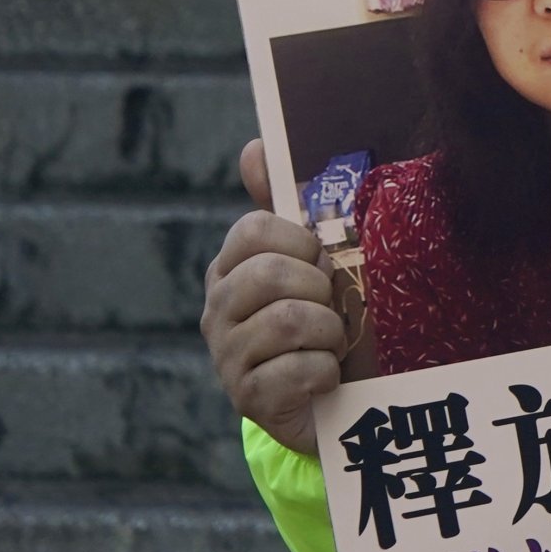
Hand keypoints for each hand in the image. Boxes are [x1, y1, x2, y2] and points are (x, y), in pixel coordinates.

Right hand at [201, 138, 345, 454]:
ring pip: (289, 322)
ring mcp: (227, 357)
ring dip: (330, 333)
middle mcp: (217, 309)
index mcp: (230, 269)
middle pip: (270, 275)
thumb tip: (255, 147)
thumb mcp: (308, 264)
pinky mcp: (249, 400)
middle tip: (333, 309)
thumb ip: (285, 208)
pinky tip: (326, 378)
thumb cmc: (318, 322)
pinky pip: (299, 372)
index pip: (254, 230)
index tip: (320, 261)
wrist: (326, 404)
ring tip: (333, 344)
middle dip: (319, 290)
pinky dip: (326, 372)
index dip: (299, 242)